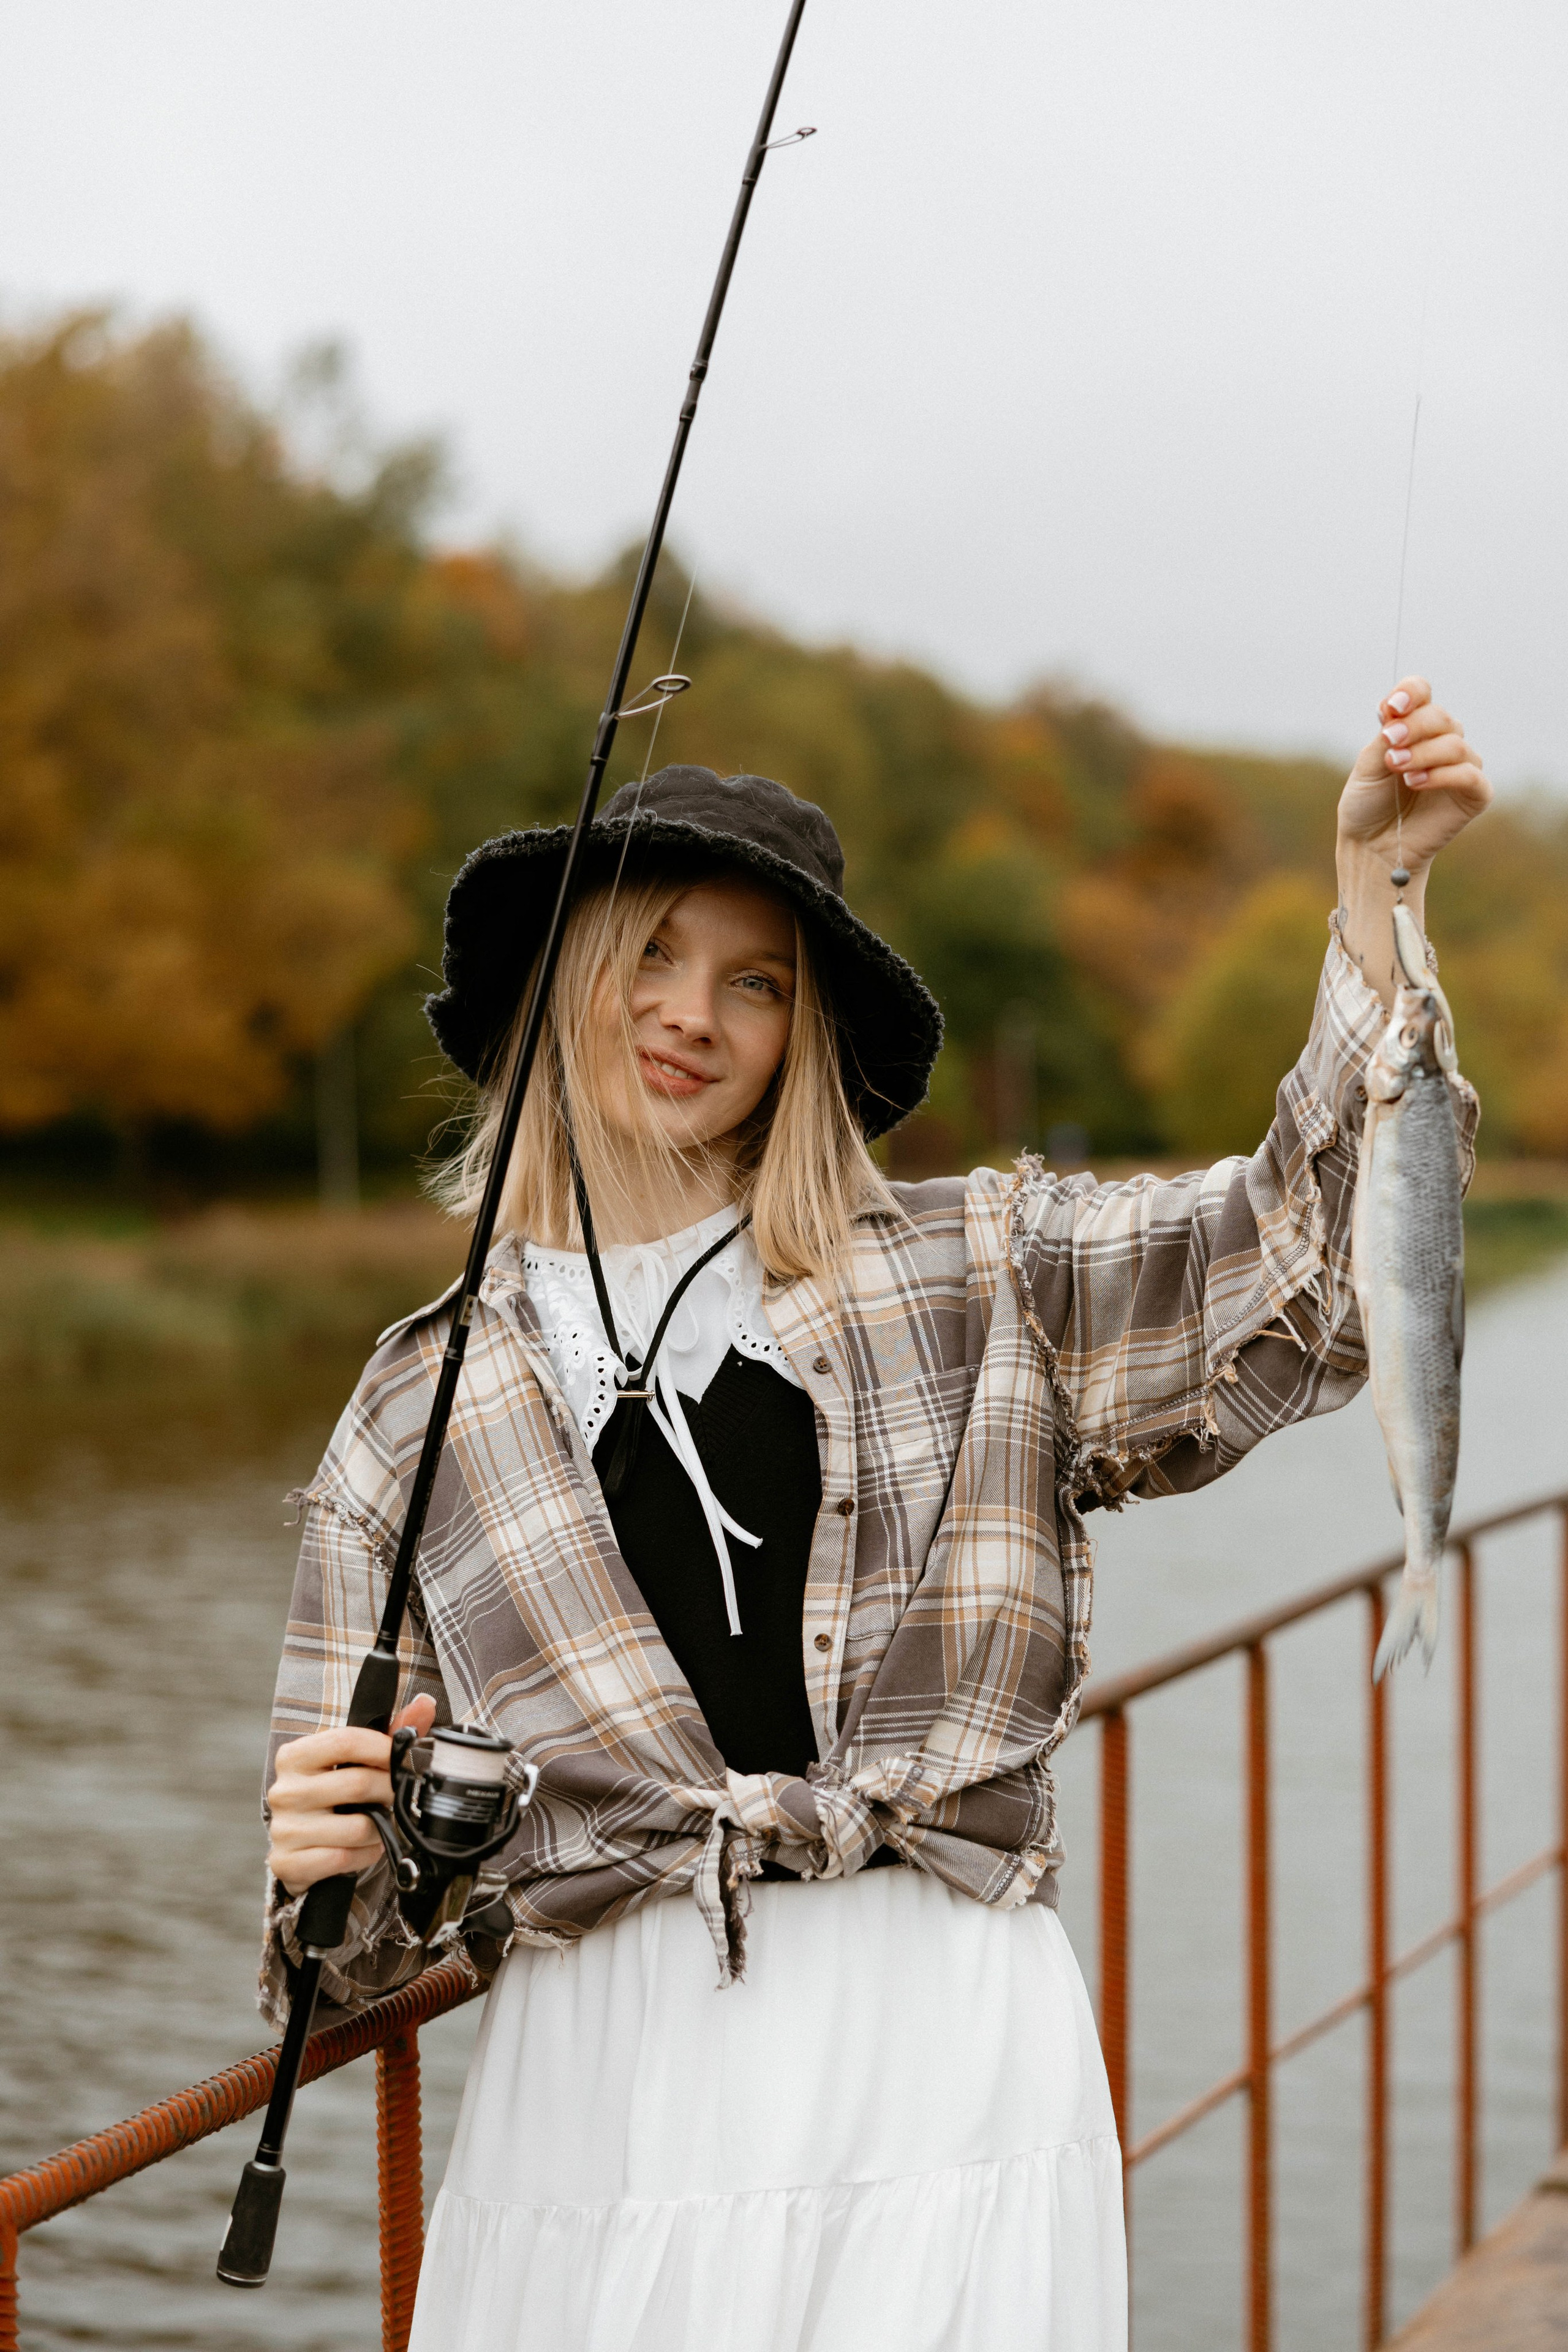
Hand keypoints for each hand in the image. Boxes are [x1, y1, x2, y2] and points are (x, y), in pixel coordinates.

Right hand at [266, 1693, 436, 1895]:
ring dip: (380, 1829)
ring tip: (380, 1824)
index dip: (383, 1749)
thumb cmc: (333, 1798)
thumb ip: (391, 1731)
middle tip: (397, 1796)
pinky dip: (364, 1855)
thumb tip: (425, 1703)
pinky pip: (343, 1859)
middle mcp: (284, 1790)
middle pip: (358, 1783)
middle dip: (389, 1791)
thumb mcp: (356, 1762)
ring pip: (357, 1827)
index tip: (402, 1758)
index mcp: (295, 1757)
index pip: (346, 1741)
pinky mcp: (288, 1863)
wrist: (300, 1850)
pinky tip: (363, 1849)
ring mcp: (283, 1829)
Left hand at [1335, 677, 1491, 1005]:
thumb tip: (1396, 713)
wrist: (1371, 847)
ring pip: (1455, 744)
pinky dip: (1443, 774)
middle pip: (1441, 716)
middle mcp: (1441, 741)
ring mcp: (1461, 767)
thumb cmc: (1368, 805)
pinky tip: (1416, 782)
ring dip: (1424, 753)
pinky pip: (1469, 775)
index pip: (1421, 692)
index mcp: (1413, 727)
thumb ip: (1385, 737)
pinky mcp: (1475, 794)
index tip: (1390, 707)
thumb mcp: (1368, 766)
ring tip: (1397, 768)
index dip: (1411, 692)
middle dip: (1414, 727)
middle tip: (1389, 746)